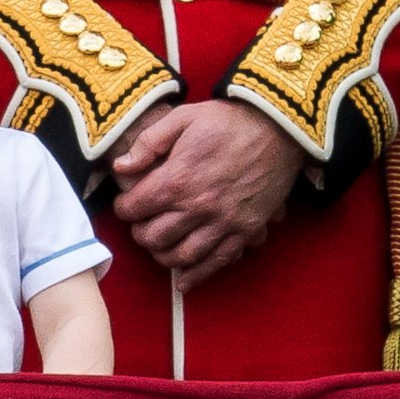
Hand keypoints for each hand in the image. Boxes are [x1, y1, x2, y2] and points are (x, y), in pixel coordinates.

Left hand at [109, 100, 305, 289]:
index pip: (135, 208)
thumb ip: (149, 142)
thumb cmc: (229, 121)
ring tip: (160, 246)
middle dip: (141, 233)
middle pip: (154, 237)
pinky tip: (184, 280)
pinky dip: (197, 276)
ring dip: (164, 256)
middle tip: (143, 224)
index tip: (127, 204)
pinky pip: (217, 262)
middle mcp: (198, 207)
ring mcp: (223, 223)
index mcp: (177, 179)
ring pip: (181, 256)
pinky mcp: (245, 231)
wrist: (278, 129)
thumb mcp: (184, 117)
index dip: (124, 208)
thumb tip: (121, 166)